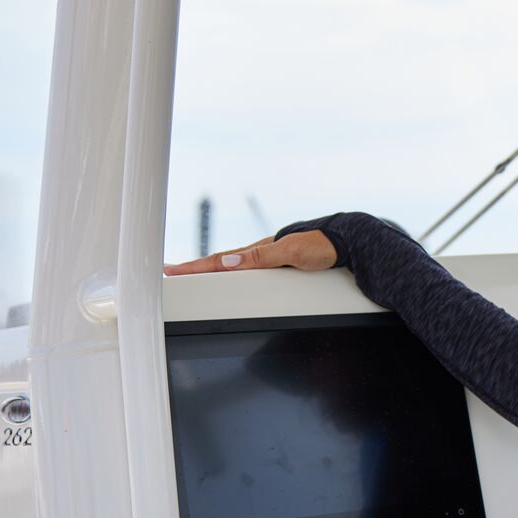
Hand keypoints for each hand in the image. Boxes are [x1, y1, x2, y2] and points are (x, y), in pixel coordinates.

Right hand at [162, 230, 337, 274]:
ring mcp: (269, 258)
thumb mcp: (292, 252)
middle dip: (194, 268)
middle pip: (221, 262)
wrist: (347, 242)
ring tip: (188, 274)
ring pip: (233, 265)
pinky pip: (248, 269)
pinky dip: (230, 272)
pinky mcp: (279, 264)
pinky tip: (227, 275)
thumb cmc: (323, 245)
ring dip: (210, 270)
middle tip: (170, 272)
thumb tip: (230, 262)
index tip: (170, 271)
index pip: (220, 261)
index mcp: (259, 250)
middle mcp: (261, 253)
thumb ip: (262, 257)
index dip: (194, 267)